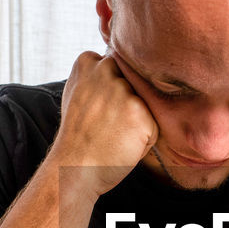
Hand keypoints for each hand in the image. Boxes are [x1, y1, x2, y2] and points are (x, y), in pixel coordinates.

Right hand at [47, 52, 158, 196]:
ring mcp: (123, 90)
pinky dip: (145, 140)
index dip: (112, 92)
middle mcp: (106, 69)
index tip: (95, 109)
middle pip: (135, 84)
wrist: (73, 168)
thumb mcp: (77, 93)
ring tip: (113, 135)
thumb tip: (113, 58)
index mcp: (87, 61)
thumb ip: (95, 74)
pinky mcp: (140, 112)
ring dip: (137, 122)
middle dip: (128, 103)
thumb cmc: (78, 136)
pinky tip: (122, 145)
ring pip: (146, 105)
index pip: (119, 66)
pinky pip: (155, 126)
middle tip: (105, 124)